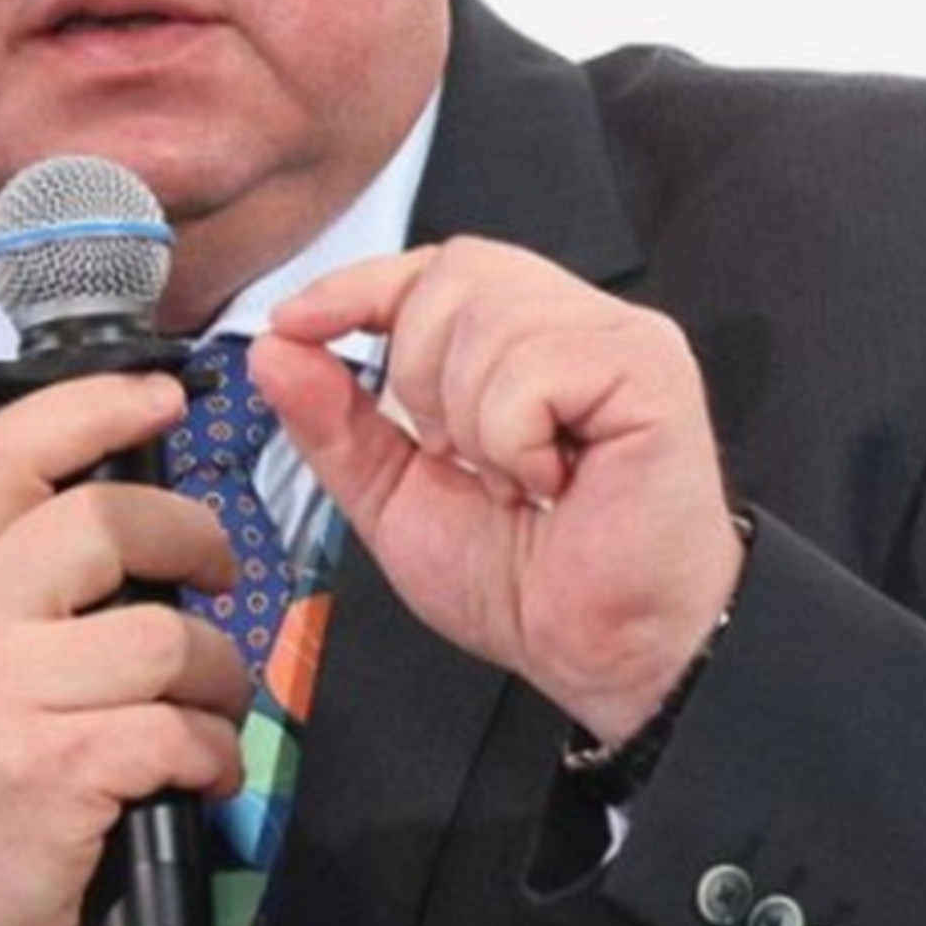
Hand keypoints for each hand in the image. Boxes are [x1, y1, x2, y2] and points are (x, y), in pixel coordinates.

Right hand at [0, 370, 247, 925]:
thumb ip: (31, 565)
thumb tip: (147, 503)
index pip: (9, 447)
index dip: (94, 404)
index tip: (164, 394)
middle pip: (103, 521)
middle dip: (192, 539)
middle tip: (220, 572)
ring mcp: (0, 694)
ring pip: (164, 637)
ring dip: (220, 675)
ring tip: (211, 707)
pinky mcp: (50, 770)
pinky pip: (178, 730)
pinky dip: (214, 752)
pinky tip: (199, 770)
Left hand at [254, 239, 744, 745]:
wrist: (605, 656)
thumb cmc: (529, 582)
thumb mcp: (396, 498)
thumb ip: (334, 422)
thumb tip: (275, 349)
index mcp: (520, 339)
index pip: (430, 269)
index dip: (358, 286)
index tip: (296, 322)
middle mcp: (573, 321)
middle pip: (451, 276)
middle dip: (419, 376)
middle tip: (461, 457)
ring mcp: (618, 336)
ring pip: (485, 319)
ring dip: (471, 422)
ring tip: (514, 480)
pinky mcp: (650, 368)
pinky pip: (530, 370)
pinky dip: (513, 442)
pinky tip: (552, 483)